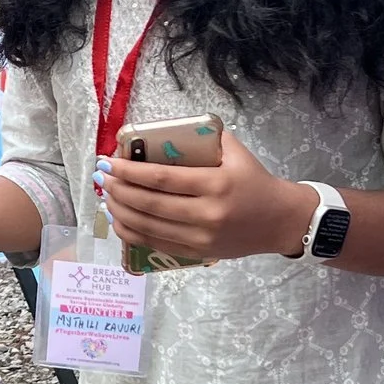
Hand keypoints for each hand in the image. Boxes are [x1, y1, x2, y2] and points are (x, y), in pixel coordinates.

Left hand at [97, 130, 309, 262]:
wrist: (281, 220)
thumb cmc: (255, 181)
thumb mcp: (236, 152)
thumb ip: (205, 138)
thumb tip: (164, 131)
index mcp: (216, 184)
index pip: (162, 179)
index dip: (130, 172)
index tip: (109, 162)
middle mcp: (207, 213)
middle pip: (150, 203)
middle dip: (119, 190)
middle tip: (102, 178)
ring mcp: (202, 237)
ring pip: (150, 226)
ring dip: (121, 212)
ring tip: (107, 197)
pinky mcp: (199, 252)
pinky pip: (158, 244)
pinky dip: (134, 233)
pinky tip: (120, 221)